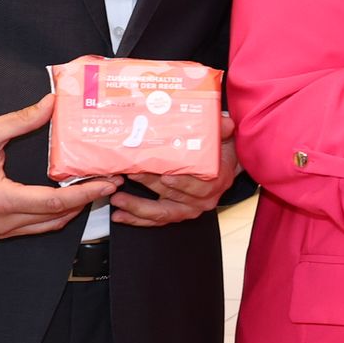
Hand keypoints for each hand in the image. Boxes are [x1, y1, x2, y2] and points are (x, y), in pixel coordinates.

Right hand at [0, 90, 118, 236]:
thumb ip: (22, 119)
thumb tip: (52, 103)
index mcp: (2, 200)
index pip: (56, 202)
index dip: (86, 193)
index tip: (108, 182)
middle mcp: (3, 221)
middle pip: (57, 218)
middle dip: (87, 201)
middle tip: (110, 182)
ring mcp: (0, 229)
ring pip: (47, 226)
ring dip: (73, 210)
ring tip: (93, 188)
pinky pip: (35, 226)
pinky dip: (55, 214)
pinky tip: (68, 196)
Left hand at [109, 109, 239, 225]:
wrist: (222, 168)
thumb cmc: (219, 153)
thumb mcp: (223, 138)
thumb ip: (221, 129)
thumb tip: (224, 121)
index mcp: (215, 182)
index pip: (199, 186)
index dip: (182, 183)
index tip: (166, 176)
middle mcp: (202, 200)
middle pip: (173, 195)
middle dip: (150, 185)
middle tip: (132, 173)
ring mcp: (187, 209)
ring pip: (162, 213)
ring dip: (138, 207)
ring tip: (119, 199)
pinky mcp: (175, 214)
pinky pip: (155, 220)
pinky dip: (137, 219)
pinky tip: (120, 215)